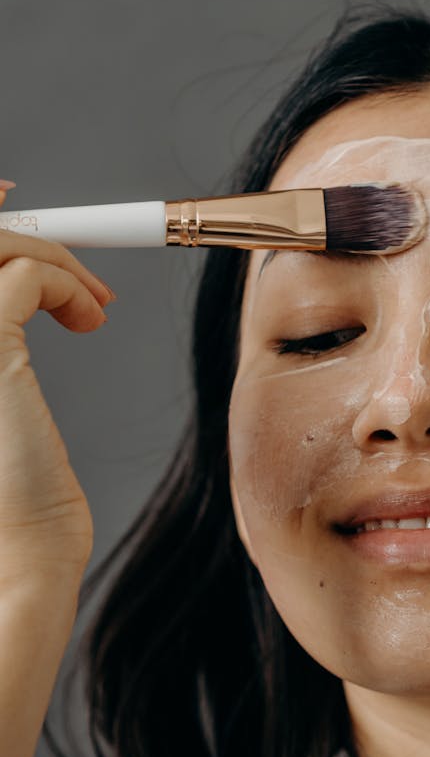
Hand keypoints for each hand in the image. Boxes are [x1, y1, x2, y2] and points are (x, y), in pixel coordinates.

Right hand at [0, 183, 114, 587]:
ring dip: (51, 256)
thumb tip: (16, 276)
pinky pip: (24, 274)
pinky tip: (90, 320)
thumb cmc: (12, 489)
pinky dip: (65, 282)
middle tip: (76, 269)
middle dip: (19, 234)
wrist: (18, 554)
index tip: (14, 203)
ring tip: (91, 301)